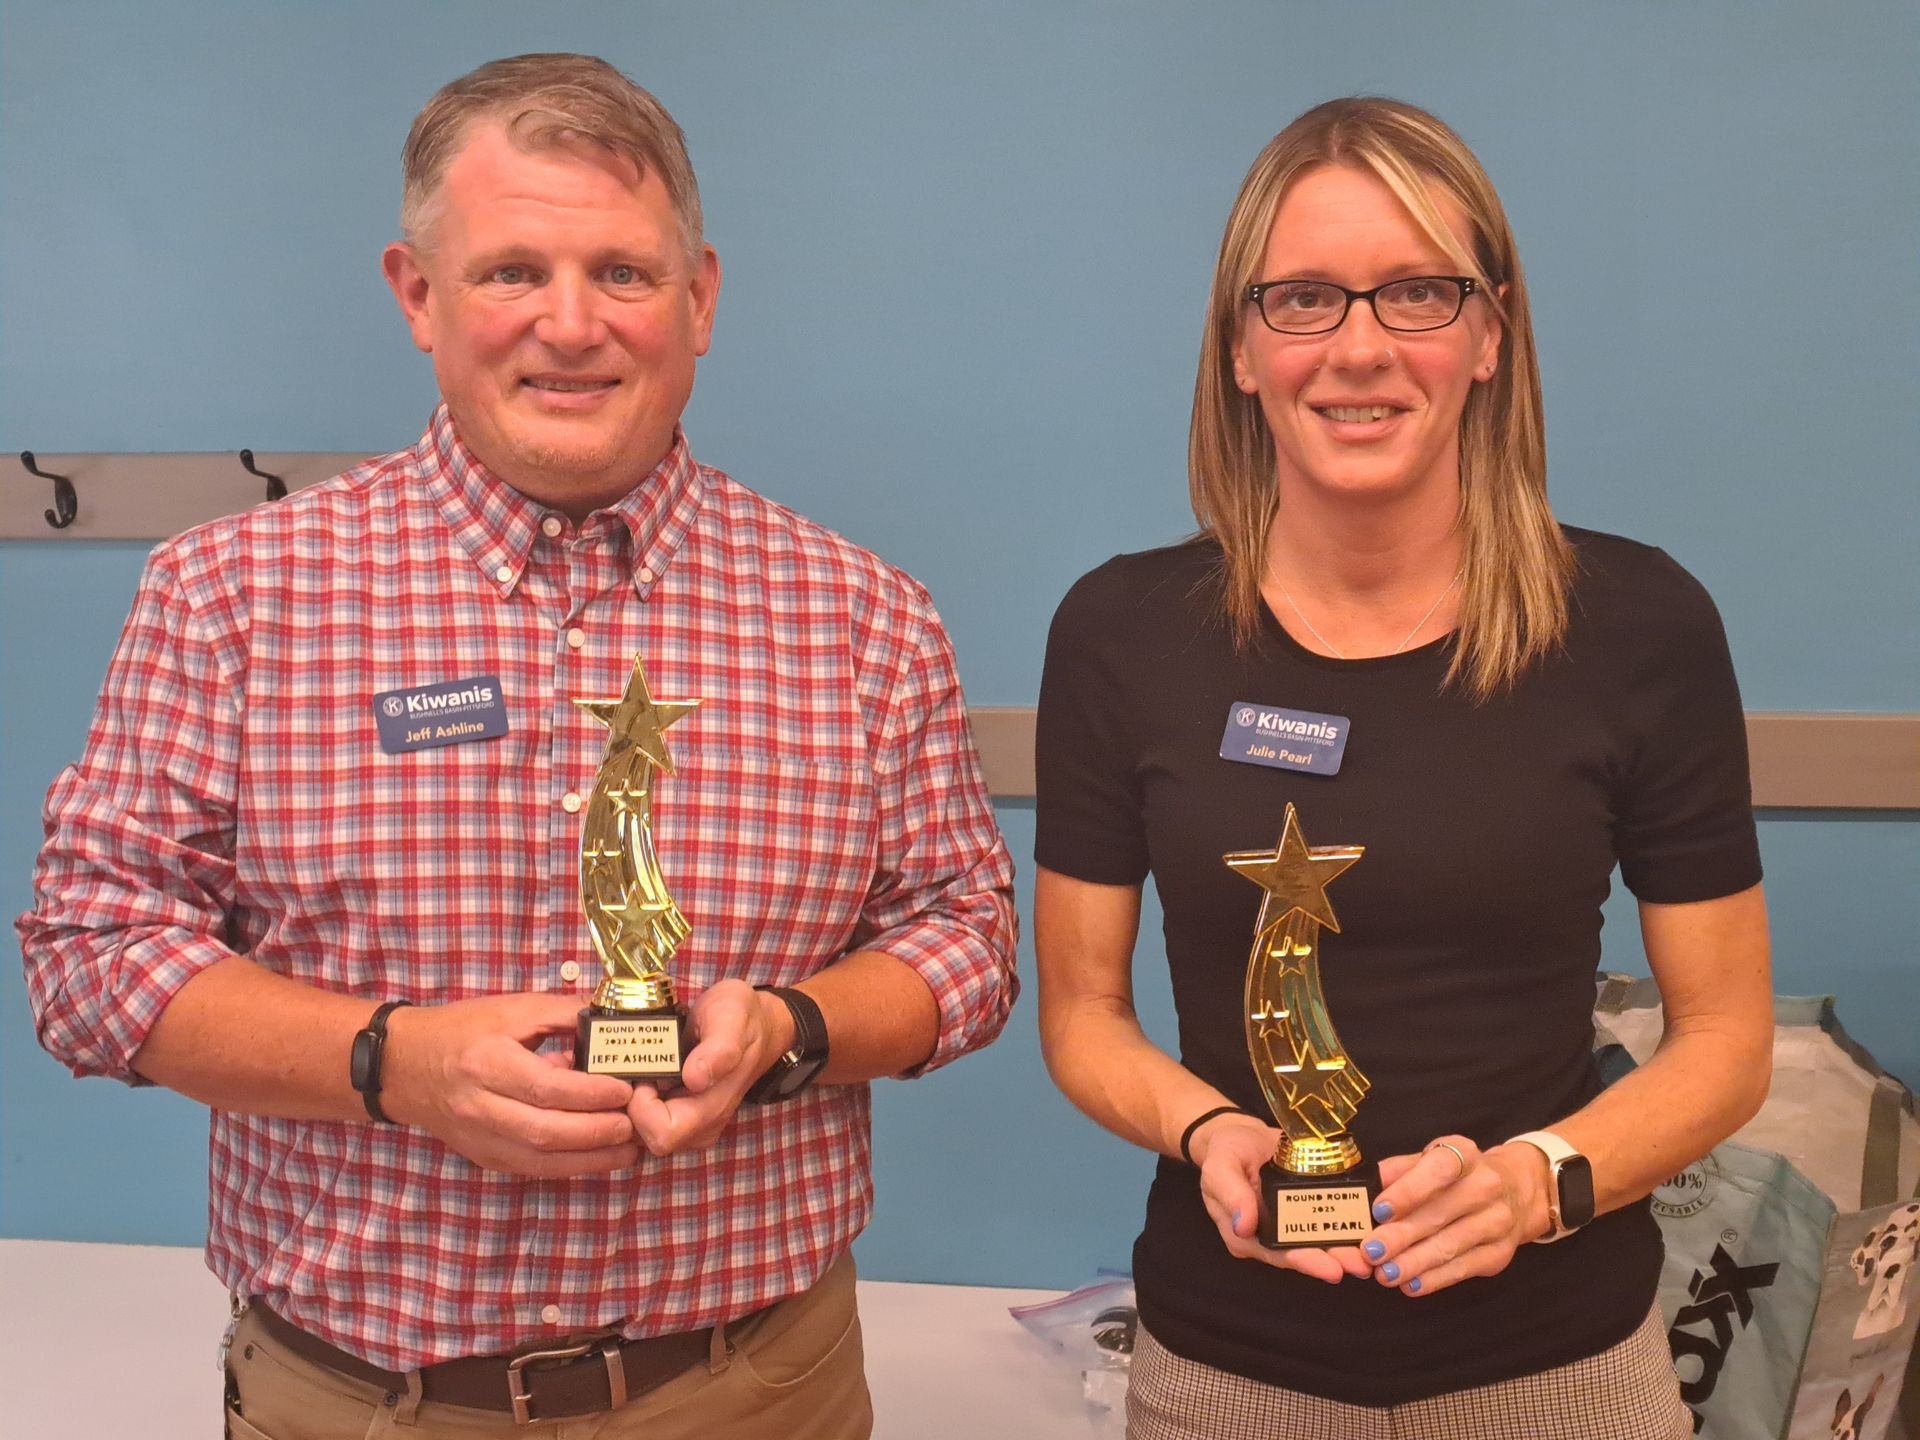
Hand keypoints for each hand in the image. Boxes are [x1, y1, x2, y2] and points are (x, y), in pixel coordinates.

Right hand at [381, 994, 640, 1176]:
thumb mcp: (511, 1009)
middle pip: (544, 1131)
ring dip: (590, 1159)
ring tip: (630, 1149)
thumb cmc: (463, 1030)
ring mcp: (480, 1138)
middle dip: (596, 1132)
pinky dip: (570, 1167)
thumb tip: (612, 1022)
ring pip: (540, 1159)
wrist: (403, 1066)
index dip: (590, 1093)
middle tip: (634, 1125)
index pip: (544, 1087)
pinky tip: (600, 1158)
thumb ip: (562, 1014)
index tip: (626, 1089)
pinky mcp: (485, 1157)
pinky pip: (532, 1170)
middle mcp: (480, 1106)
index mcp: (487, 1063)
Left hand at [626, 981, 794, 1154]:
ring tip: (632, 1068)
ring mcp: (690, 1125)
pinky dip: (633, 1101)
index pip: (662, 1134)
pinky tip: (638, 1074)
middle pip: (645, 1138)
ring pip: (640, 1133)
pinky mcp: (679, 1117)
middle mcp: (700, 1127)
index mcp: (711, 1109)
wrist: (758, 1025)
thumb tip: (695, 1079)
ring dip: (627, 1104)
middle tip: (631, 1069)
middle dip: (628, 1106)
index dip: (642, 1109)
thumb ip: (720, 1049)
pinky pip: (644, 1123)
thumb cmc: (743, 1019)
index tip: (643, 1074)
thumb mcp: (732, 1019)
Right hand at [1191, 1116, 1370, 1284]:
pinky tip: (1370, 1224)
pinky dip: (1349, 1220)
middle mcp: (1272, 1234)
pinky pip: (1329, 1215)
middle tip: (1362, 1265)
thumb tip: (1242, 1225)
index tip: (1331, 1270)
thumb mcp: (1218, 1167)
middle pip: (1305, 1251)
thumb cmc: (1224, 1152)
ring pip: (1322, 1237)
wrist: (1239, 1133)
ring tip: (1373, 1251)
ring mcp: (1292, 1220)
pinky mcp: (1308, 1204)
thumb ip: (1229, 1193)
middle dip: (1335, 1259)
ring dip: (1347, 1246)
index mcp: (1247, 1235)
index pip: (1278, 1254)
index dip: (1306, 1262)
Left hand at [1360, 1136, 1552, 1296]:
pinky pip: (1462, 1269)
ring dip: (1413, 1263)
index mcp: (1464, 1155)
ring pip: (1450, 1246)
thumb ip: (1396, 1172)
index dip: (1408, 1191)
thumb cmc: (1458, 1176)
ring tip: (1384, 1273)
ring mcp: (1497, 1222)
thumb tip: (1364, 1188)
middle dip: (1400, 1236)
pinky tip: (1410, 1284)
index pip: (1438, 1170)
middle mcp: (1487, 1186)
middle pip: (1439, 1215)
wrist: (1516, 1192)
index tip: (1379, 1210)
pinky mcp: (1499, 1253)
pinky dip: (1434, 1279)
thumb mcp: (1430, 1160)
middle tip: (1370, 1251)